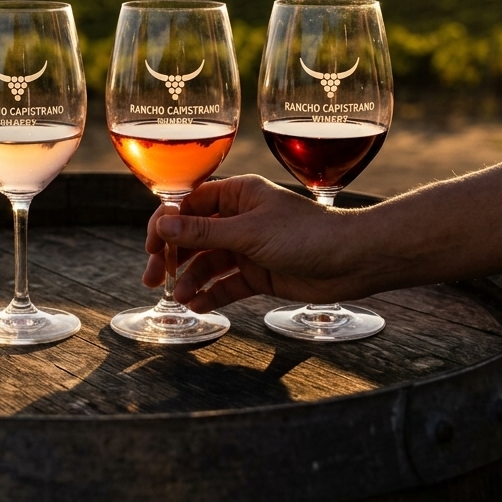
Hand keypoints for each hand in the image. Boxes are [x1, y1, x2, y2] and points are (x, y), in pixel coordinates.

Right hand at [143, 175, 371, 311]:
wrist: (352, 262)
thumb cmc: (307, 235)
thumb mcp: (249, 233)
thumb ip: (203, 233)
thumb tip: (162, 226)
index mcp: (237, 195)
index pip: (188, 206)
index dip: (164, 225)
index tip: (149, 247)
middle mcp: (239, 219)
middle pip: (192, 237)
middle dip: (170, 258)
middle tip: (152, 279)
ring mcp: (248, 248)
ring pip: (206, 263)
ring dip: (190, 280)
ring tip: (179, 299)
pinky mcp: (258, 274)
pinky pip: (226, 284)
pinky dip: (211, 294)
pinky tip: (199, 306)